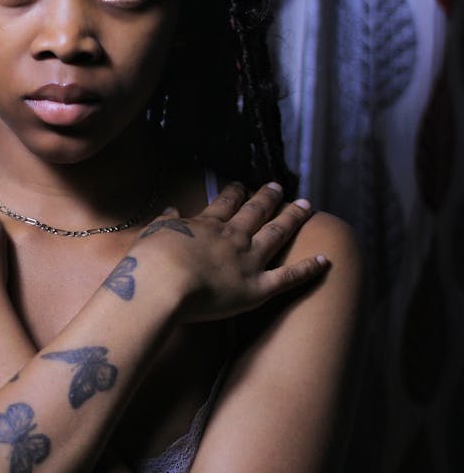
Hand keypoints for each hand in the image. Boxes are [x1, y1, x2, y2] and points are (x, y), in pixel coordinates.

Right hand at [132, 182, 327, 322]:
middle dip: (268, 198)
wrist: (161, 284)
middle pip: (255, 212)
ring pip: (277, 234)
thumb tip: (172, 209)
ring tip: (306, 204)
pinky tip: (325, 259)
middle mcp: (232, 237)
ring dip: (293, 217)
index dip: (234, 192)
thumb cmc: (148, 263)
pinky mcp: (257, 288)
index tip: (241, 183)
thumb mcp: (152, 234)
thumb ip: (165, 222)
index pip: (224, 203)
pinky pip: (288, 277)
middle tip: (278, 186)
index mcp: (206, 225)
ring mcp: (248, 261)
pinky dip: (308, 268)